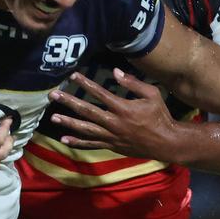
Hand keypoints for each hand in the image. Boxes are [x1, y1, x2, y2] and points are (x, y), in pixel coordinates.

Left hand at [48, 69, 173, 158]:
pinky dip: (77, 142)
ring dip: (69, 123)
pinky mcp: (111, 146)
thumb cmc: (160, 116)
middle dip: (69, 102)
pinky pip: (92, 144)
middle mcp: (114, 122)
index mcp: (123, 108)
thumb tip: (116, 72)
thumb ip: (133, 83)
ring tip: (54, 118)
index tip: (72, 76)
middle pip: (87, 111)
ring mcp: (111, 136)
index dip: (85, 84)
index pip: (100, 93)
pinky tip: (64, 139)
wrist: (166, 143)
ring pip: (86, 129)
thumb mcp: (152, 95)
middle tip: (53, 95)